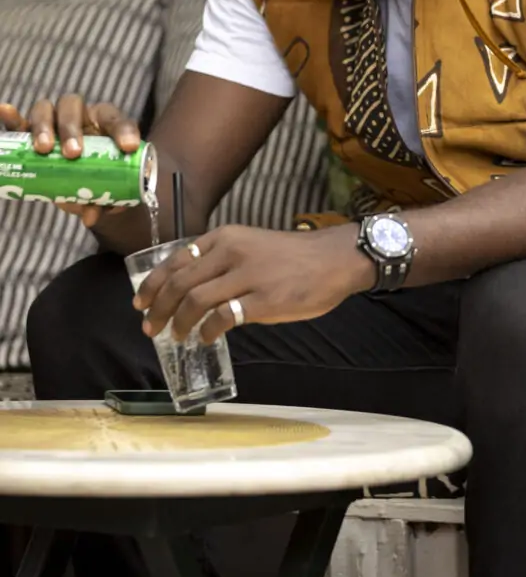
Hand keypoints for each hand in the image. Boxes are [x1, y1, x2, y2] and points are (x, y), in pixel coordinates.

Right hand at [0, 94, 139, 227]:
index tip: (127, 148)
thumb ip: (104, 200)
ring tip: (43, 150)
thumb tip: (90, 215)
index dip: (123, 131)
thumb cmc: (102, 179)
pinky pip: (19, 122)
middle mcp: (79, 115)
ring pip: (45, 110)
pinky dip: (11, 117)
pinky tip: (5, 111)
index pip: (115, 120)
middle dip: (71, 129)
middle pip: (73, 107)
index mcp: (105, 123)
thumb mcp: (108, 191)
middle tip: (73, 154)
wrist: (85, 183)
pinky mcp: (31, 133)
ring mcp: (53, 121)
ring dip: (43, 127)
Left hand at [134, 223, 374, 342]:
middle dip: (158, 308)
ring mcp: (247, 276)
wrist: (333, 259)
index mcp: (225, 237)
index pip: (175, 260)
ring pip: (195, 301)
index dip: (153, 284)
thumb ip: (223, 260)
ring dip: (179, 323)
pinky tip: (206, 338)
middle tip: (150, 327)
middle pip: (179, 283)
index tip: (141, 302)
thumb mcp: (251, 244)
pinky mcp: (264, 301)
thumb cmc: (293, 256)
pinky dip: (208, 331)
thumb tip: (192, 289)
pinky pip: (223, 318)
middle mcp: (231, 252)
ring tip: (176, 335)